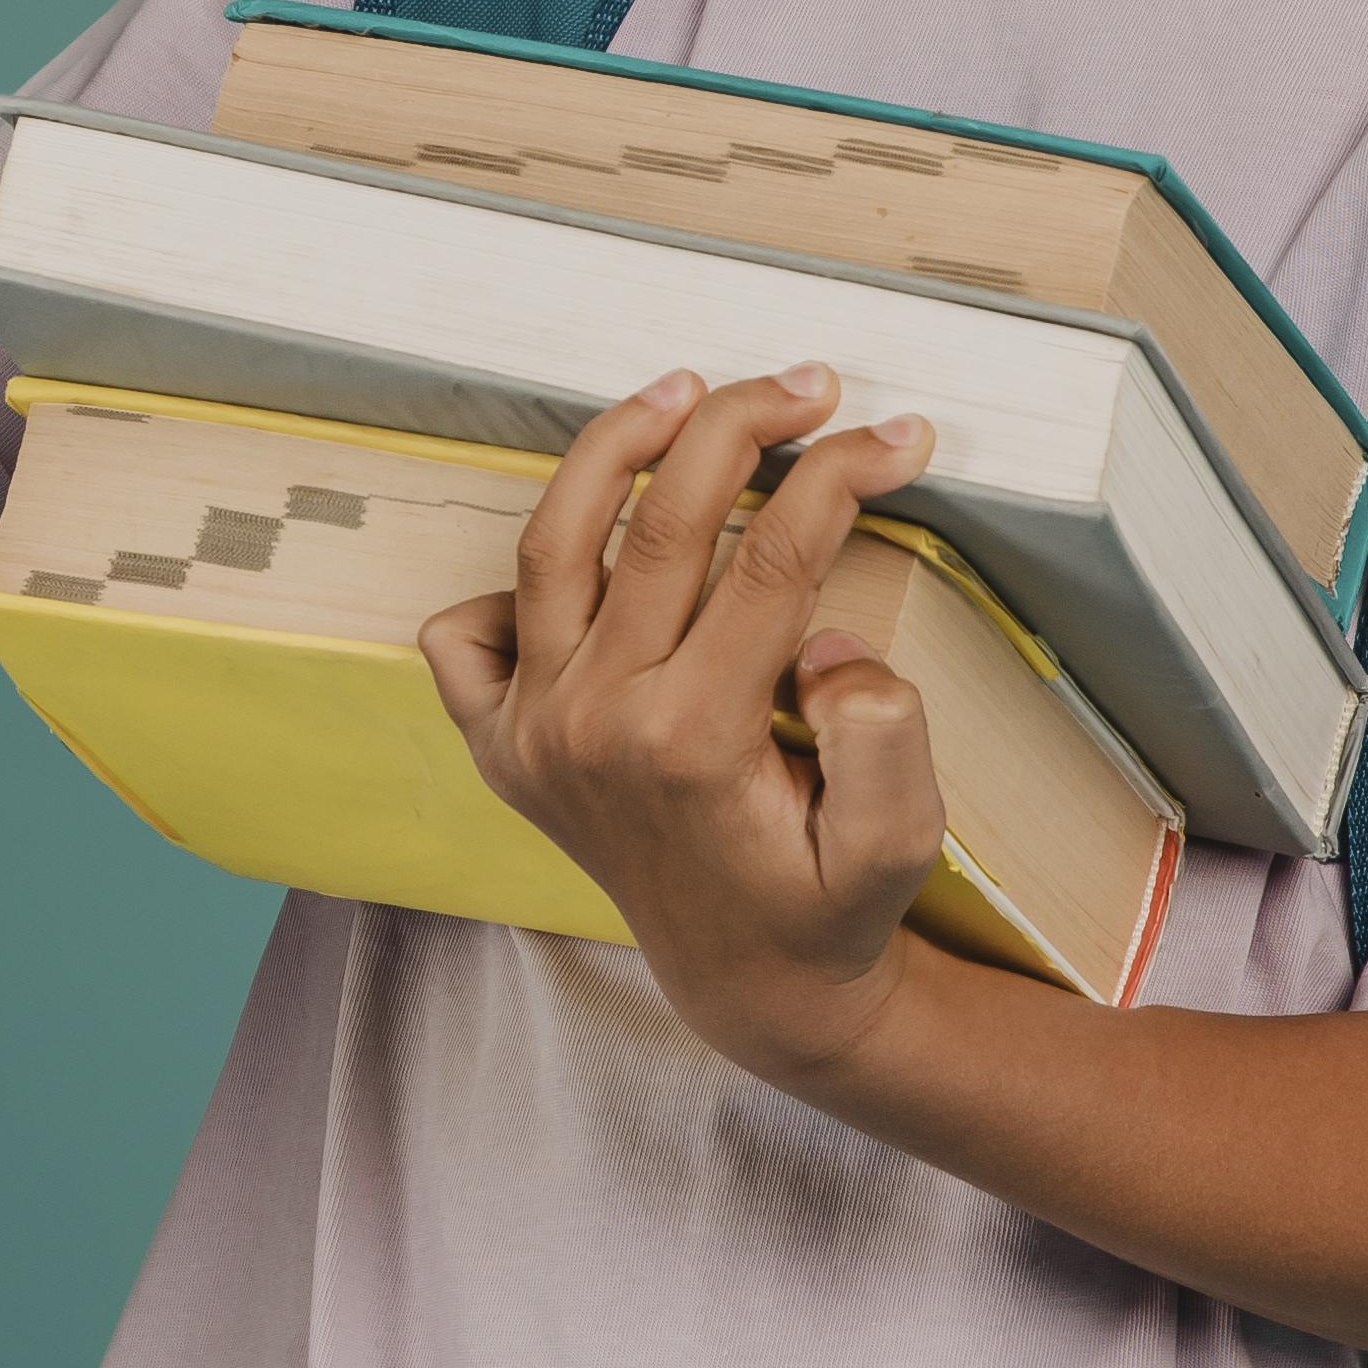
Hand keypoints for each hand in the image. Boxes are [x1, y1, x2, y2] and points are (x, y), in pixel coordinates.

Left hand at [417, 365, 944, 1085]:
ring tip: (688, 390)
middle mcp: (593, 723)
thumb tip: (827, 643)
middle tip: (809, 383)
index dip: (839, 478)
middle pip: (659, 524)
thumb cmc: (830, 904)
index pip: (770, 560)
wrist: (750, 983)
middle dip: (742, 427)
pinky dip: (508, 580)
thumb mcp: (899, 843)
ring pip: (550, 544)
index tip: (900, 435)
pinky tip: (585, 541)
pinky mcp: (499, 742)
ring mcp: (533, 729)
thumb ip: (885, 740)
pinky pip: (466, 637)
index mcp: (694, 739)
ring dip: (617, 447)